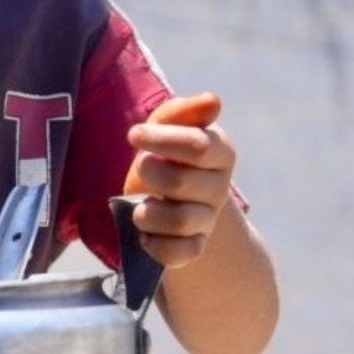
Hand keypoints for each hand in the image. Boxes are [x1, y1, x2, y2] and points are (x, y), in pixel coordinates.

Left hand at [123, 92, 234, 269]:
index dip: (162, 139)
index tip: (134, 134)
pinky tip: (144, 235)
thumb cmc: (165, 155)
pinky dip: (156, 245)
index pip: (198, 146)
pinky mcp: (194, 247)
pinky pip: (180, 253)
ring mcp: (208, 219)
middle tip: (140, 168)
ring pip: (180, 221)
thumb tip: (214, 100)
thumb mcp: (166, 128)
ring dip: (148, 213)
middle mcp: (220, 187)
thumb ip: (182, 113)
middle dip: (150, 173)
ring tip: (139, 207)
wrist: (168, 199)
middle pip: (181, 182)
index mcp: (220, 151)